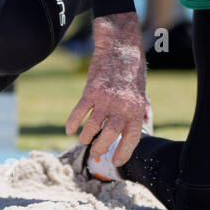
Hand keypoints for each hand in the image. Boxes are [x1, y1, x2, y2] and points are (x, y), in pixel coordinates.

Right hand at [65, 11, 146, 167]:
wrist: (120, 48)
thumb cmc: (132, 71)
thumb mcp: (140, 91)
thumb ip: (136, 109)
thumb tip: (137, 123)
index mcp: (136, 109)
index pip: (131, 138)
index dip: (123, 152)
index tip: (116, 161)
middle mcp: (121, 107)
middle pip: (109, 136)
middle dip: (101, 148)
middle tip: (95, 152)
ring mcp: (105, 99)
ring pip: (92, 127)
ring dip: (86, 137)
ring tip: (83, 140)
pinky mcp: (91, 91)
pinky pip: (79, 112)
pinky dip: (72, 122)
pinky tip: (69, 129)